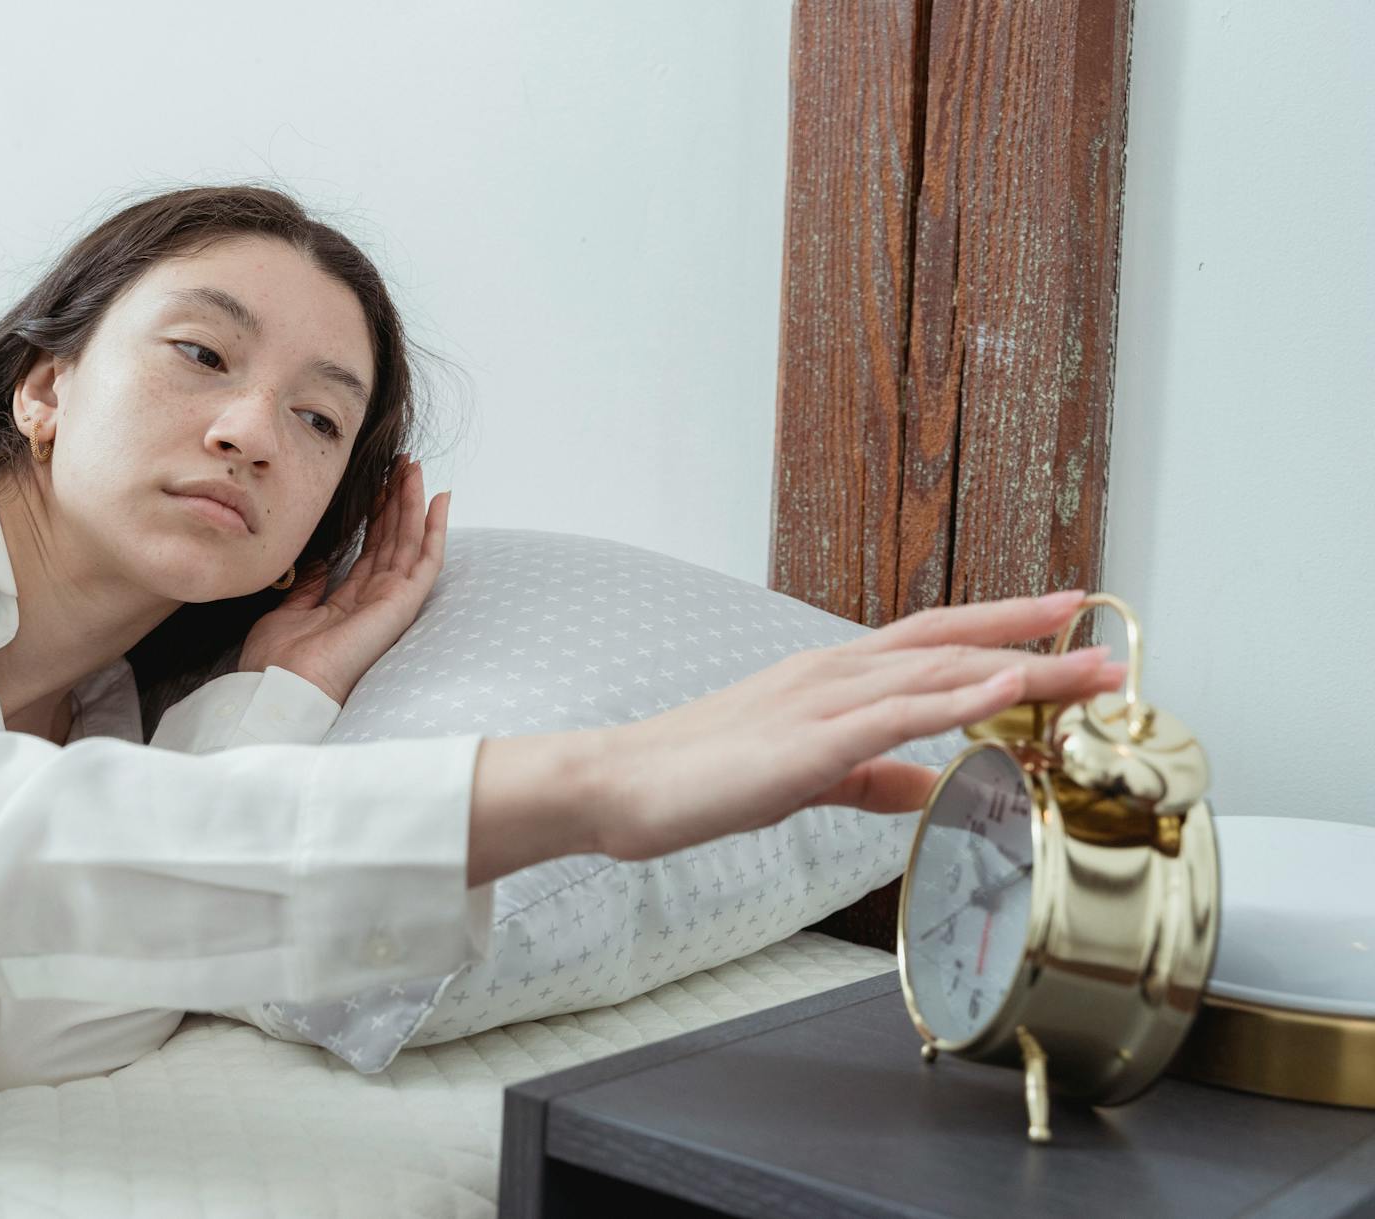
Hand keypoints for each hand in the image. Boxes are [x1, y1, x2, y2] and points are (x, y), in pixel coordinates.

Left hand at [238, 455, 449, 704]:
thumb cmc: (278, 661)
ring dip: (414, 502)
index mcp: (348, 603)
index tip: (375, 482)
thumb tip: (319, 559)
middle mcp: (374, 600)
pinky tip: (439, 499)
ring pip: (410, 542)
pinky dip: (436, 530)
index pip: (370, 551)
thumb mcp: (289, 610)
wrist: (282, 687)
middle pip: (393, 541)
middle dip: (397, 500)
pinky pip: (427, 561)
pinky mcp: (402, 604)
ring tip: (414, 467)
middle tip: (400, 463)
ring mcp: (391, 602)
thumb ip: (310, 584)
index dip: (375, 515)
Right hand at [584, 591, 1126, 862]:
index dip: (1002, 629)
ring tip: (1087, 668)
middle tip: (1110, 646)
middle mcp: (832, 673)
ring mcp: (820, 701)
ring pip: (937, 671)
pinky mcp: (806, 741)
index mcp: (829, 677)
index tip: (1064, 623)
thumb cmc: (696, 778)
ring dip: (1020, 666)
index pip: (933, 642)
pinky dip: (956, 696)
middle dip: (1036, 643)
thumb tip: (930, 783)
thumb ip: (870, 777)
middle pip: (952, 645)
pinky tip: (1004, 687)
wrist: (619, 784)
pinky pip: (894, 713)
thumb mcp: (802, 777)